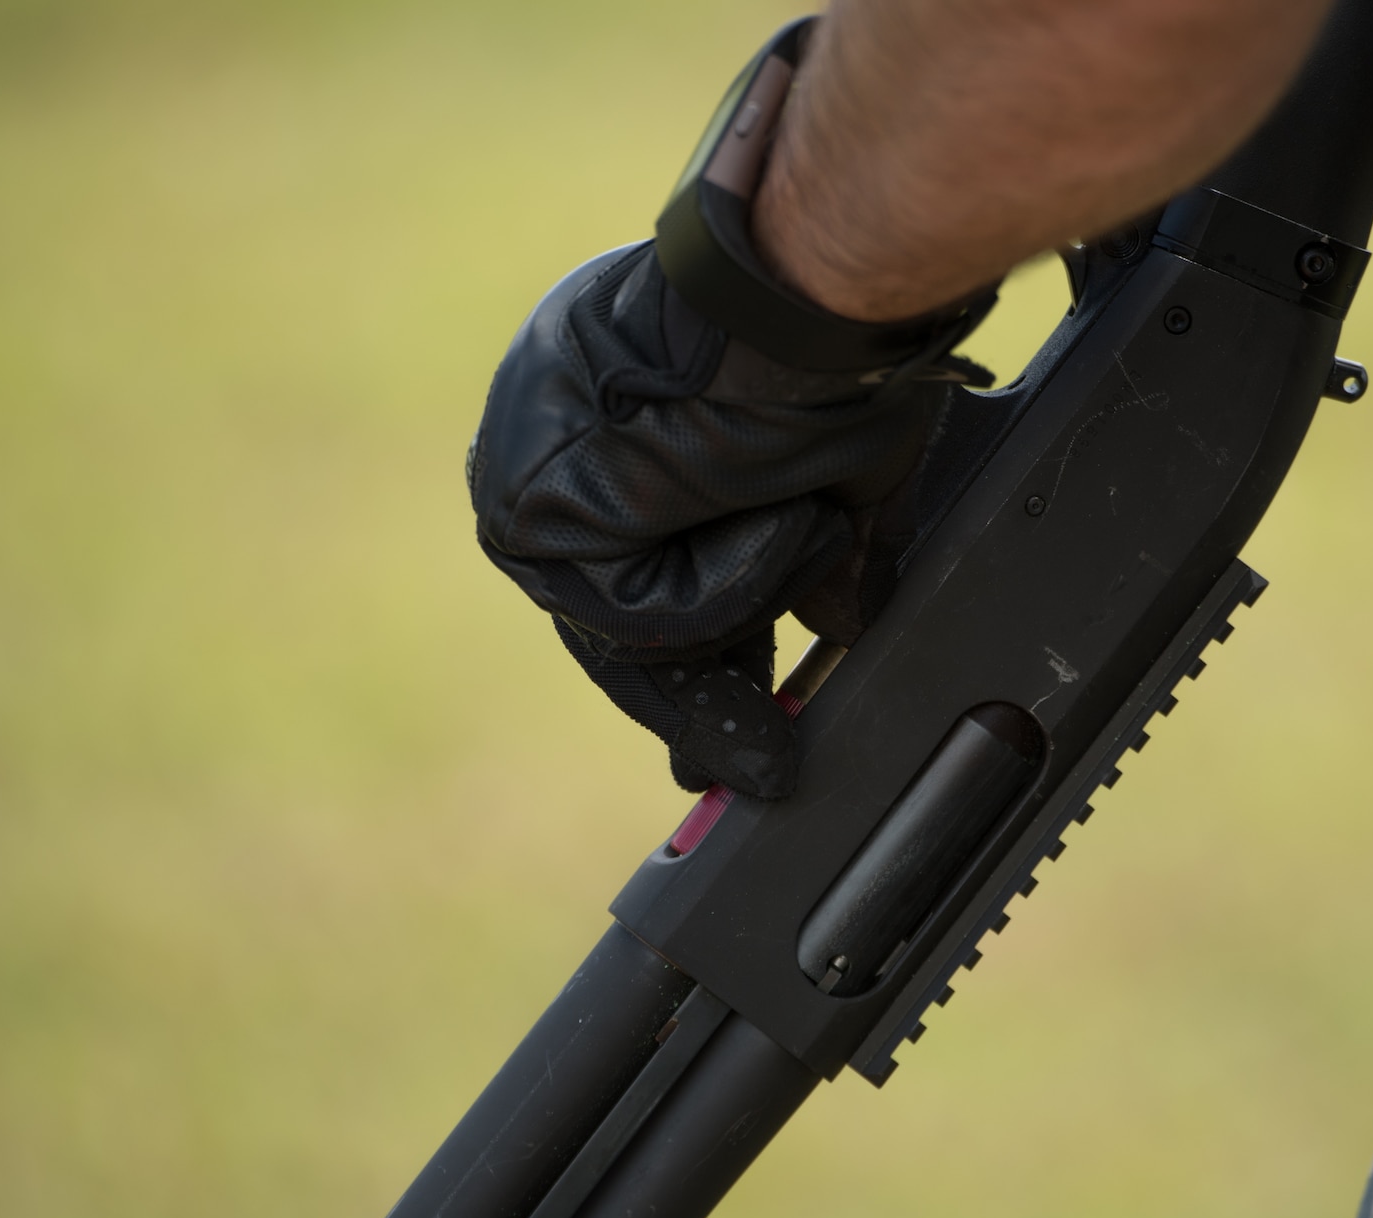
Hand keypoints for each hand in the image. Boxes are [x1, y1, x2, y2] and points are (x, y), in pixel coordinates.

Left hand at [466, 240, 986, 798]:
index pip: (644, 564)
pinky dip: (721, 583)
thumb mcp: (832, 473)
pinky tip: (759, 505)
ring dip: (739, 601)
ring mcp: (527, 472)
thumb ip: (823, 555)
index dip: (705, 648)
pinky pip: (635, 614)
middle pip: (622, 616)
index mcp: (612, 411)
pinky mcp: (533, 509)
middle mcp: (548, 436)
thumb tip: (844, 623)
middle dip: (702, 694)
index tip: (738, 734)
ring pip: (635, 622)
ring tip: (801, 509)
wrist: (804, 297)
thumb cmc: (831, 349)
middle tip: (753, 765)